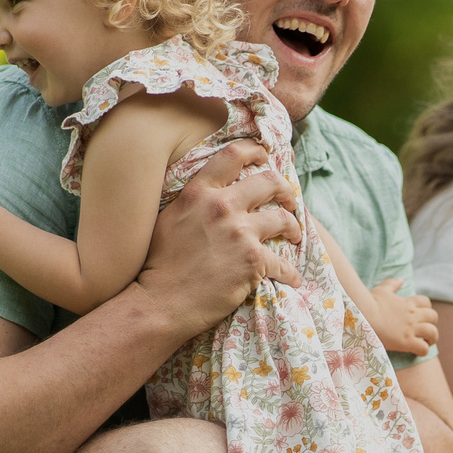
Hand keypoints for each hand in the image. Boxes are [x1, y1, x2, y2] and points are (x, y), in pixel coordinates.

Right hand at [135, 140, 302, 331]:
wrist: (161, 302)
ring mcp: (239, 233)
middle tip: (290, 200)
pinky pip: (282, 263)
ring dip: (293, 227)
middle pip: (270, 182)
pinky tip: (292, 279)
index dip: (255, 151)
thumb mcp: (169, 218)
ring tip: (294, 236)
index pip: (233, 155)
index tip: (265, 157)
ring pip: (282, 219)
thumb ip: (193, 201)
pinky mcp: (252, 261)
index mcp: (199, 192)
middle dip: (286, 190)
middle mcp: (222, 206)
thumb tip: (209, 194)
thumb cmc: (158, 265)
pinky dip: (290, 273)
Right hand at [360, 280, 438, 354]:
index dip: (426, 309)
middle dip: (432, 323)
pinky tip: (417, 351)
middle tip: (427, 330)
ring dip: (432, 338)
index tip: (421, 315)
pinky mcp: (406, 342)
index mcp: (407, 302)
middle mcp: (412, 315)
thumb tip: (401, 280)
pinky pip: (423, 348)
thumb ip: (392, 284)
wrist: (362, 316)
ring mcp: (410, 329)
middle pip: (433, 317)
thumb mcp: (381, 290)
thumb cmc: (368, 303)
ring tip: (428, 342)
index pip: (426, 302)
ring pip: (432, 333)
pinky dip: (423, 350)